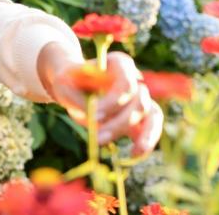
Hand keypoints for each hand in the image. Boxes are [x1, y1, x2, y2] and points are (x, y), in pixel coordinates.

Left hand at [38, 47, 162, 155]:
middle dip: (120, 123)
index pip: (126, 84)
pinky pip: (150, 128)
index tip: (94, 116)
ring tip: (135, 153)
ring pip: (153, 115)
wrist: (74, 85)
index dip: (113, 103)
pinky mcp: (139, 116)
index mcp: (119, 64)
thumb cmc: (70, 81)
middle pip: (139, 102)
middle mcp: (135, 79)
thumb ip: (78, 101)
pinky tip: (134, 155)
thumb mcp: (65, 85)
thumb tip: (95, 121)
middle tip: (97, 138)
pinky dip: (146, 142)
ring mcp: (139, 97)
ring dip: (144, 135)